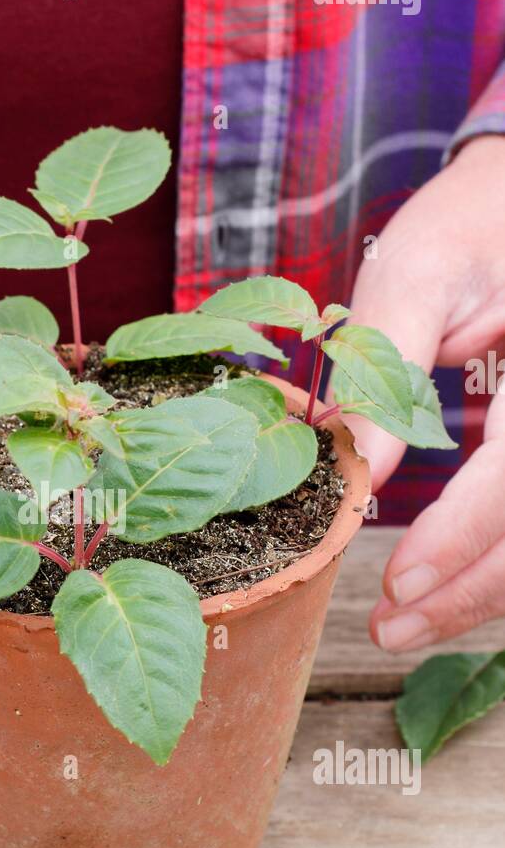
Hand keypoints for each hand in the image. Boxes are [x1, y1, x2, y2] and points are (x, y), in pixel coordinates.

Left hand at [337, 135, 504, 651]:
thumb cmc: (474, 221)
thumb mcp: (422, 271)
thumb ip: (389, 366)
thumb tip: (357, 469)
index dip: (465, 534)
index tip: (398, 583)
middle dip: (469, 588)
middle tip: (388, 627)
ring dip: (483, 591)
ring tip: (403, 624)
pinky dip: (496, 562)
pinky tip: (446, 589)